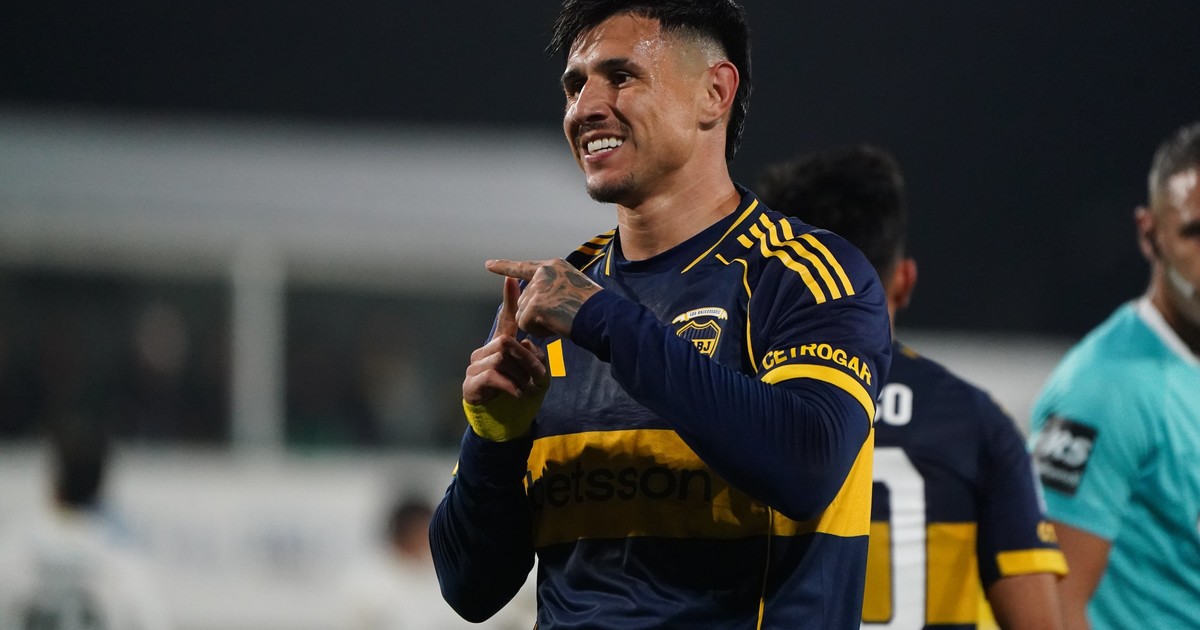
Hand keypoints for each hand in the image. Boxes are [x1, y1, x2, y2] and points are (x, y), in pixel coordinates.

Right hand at [460, 276, 548, 441]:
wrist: (506, 423)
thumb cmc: (520, 395)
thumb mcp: (534, 373)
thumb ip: (534, 356)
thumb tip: (529, 344)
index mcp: (502, 346)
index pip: (506, 319)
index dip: (509, 299)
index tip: (514, 279)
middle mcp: (485, 352)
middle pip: (507, 342)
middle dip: (528, 360)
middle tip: (540, 378)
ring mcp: (475, 367)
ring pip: (501, 358)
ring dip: (520, 375)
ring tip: (528, 389)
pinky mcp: (470, 383)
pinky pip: (492, 375)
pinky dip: (509, 385)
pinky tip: (517, 393)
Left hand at [486, 258, 601, 337]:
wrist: (601, 316)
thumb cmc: (594, 308)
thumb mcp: (574, 287)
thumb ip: (553, 288)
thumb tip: (536, 302)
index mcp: (553, 266)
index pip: (524, 267)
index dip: (504, 266)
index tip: (488, 265)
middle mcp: (543, 272)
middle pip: (524, 300)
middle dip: (536, 314)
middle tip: (562, 316)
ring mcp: (538, 288)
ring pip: (523, 314)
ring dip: (538, 324)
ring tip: (562, 320)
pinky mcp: (534, 305)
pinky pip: (526, 325)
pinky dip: (539, 331)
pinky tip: (556, 326)